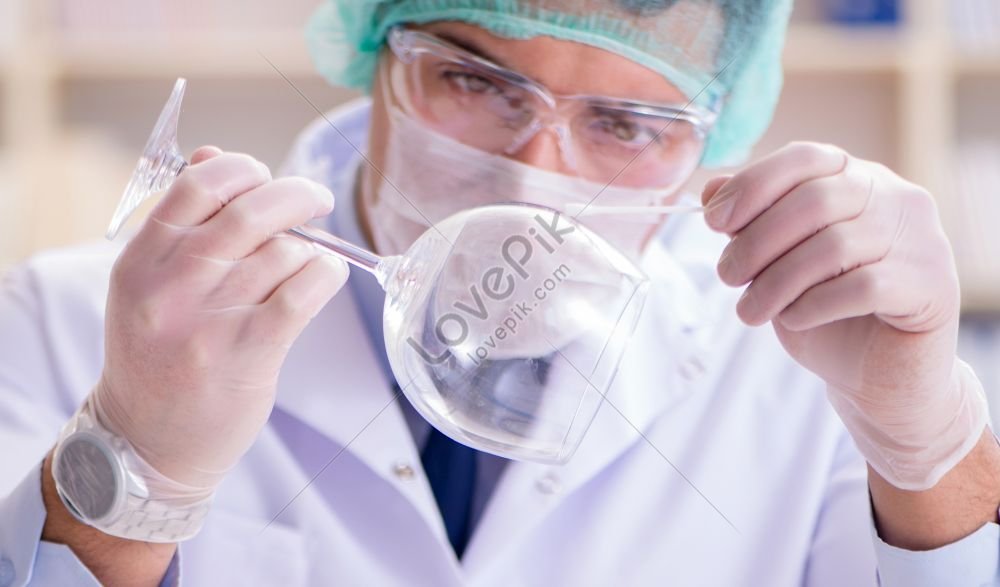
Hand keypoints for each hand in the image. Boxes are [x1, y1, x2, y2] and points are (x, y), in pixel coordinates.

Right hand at [94, 146, 348, 489]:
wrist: (147, 441)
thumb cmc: (156, 355)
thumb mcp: (146, 285)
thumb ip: (179, 221)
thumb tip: (214, 153)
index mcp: (141, 260)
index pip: (198, 184)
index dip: (244, 169)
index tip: (266, 179)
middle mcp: (171, 284)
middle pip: (253, 209)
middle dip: (298, 194)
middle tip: (316, 199)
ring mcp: (210, 318)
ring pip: (286, 250)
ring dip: (310, 247)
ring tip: (307, 263)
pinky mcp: (249, 351)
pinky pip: (306, 290)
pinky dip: (326, 273)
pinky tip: (324, 277)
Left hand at [703, 142, 988, 490]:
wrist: (878, 376)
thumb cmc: (825, 310)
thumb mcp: (778, 261)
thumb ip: (751, 221)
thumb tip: (712, 190)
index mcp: (858, 178)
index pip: (805, 158)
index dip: (753, 185)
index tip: (714, 221)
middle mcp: (896, 198)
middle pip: (815, 201)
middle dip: (756, 241)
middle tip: (727, 275)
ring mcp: (921, 240)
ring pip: (835, 246)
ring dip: (776, 282)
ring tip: (749, 310)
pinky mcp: (931, 286)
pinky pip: (862, 287)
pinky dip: (814, 305)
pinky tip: (794, 319)